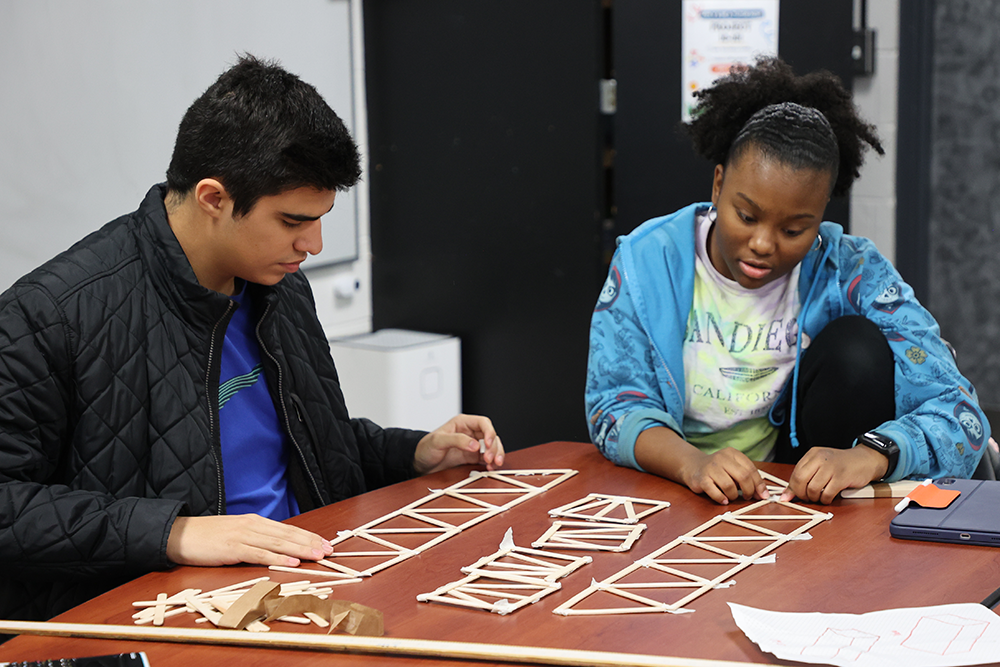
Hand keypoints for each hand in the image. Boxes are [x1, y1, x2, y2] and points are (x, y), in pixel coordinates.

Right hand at [166, 515, 332, 566]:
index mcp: (255, 522)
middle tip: (329, 551)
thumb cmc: (208, 537)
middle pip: (287, 535)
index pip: (288, 529)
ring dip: (300, 550)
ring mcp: (243, 536)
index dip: (308, 536)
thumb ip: (256, 539)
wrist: (180, 534)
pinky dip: (277, 558)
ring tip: (318, 555)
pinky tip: (291, 562)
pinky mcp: (232, 548)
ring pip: (278, 543)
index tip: (325, 543)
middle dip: (310, 542)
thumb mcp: (237, 534)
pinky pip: (259, 553)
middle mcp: (252, 525)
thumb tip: (278, 548)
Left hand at [413, 414, 504, 474]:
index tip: (488, 443)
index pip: (483, 423)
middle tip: (490, 458)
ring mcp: (472, 446)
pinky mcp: (471, 458)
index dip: (489, 431)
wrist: (420, 464)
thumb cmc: (425, 448)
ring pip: (492, 447)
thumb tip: (475, 444)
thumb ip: (457, 440)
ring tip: (494, 464)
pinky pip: (486, 459)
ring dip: (496, 455)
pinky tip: (490, 468)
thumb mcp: (438, 441)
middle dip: (494, 447)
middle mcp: (470, 433)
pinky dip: (490, 463)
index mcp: (462, 423)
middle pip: (491, 436)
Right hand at [678, 447, 768, 504]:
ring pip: (729, 486)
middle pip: (743, 476)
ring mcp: (710, 468)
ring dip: (734, 496)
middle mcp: (721, 458)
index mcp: (732, 453)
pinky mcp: (701, 479)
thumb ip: (748, 478)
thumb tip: (763, 494)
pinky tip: (723, 499)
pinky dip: (722, 499)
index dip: (759, 484)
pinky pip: (715, 492)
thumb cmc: (718, 470)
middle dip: (749, 491)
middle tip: (748, 497)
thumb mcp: (733, 468)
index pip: (751, 469)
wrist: (693, 466)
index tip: (763, 495)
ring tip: (732, 496)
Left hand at [779, 445, 888, 503]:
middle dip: (801, 494)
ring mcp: (831, 467)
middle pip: (801, 480)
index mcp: (813, 454)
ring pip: (813, 488)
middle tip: (807, 498)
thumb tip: (786, 495)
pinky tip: (828, 497)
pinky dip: (826, 499)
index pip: (795, 473)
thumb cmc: (841, 464)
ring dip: (814, 498)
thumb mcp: (820, 465)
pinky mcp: (842, 477)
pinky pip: (827, 493)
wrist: (865, 459)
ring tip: (819, 497)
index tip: (790, 496)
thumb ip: (804, 477)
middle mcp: (821, 458)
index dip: (792, 487)